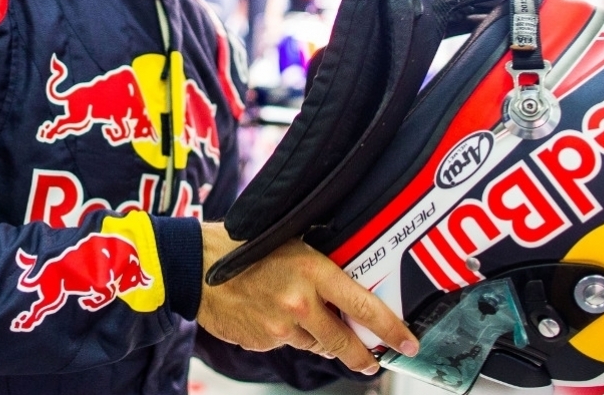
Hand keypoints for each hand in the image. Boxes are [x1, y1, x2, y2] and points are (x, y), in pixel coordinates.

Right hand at [197, 222, 418, 374]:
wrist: (196, 265)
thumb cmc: (244, 246)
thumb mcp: (292, 242)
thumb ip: (321, 264)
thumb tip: (351, 281)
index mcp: (314, 272)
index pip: (365, 307)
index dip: (391, 329)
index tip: (407, 343)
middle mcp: (301, 303)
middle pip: (344, 341)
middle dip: (363, 355)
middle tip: (374, 361)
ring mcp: (280, 327)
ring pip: (316, 344)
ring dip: (321, 338)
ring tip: (310, 319)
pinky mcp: (263, 342)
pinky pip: (288, 343)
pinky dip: (290, 335)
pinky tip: (274, 314)